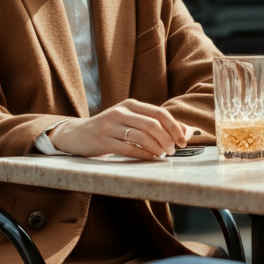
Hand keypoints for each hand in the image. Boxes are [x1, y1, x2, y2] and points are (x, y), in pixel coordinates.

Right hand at [50, 99, 195, 158]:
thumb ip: (156, 124)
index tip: (183, 141)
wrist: (76, 134)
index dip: (175, 127)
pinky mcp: (103, 141)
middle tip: (173, 150)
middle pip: (153, 125)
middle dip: (168, 139)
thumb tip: (187, 131)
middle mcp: (120, 112)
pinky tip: (151, 159)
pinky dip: (144, 155)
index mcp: (130, 104)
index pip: (159, 113)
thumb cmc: (110, 128)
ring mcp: (110, 126)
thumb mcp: (131, 120)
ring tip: (163, 155)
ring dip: (157, 149)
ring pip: (142, 137)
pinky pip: (129, 149)